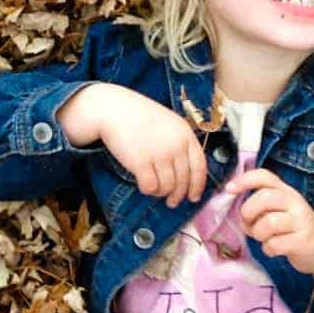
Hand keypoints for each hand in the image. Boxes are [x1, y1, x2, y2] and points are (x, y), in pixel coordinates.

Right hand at [57, 83, 206, 207]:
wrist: (114, 110)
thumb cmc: (139, 116)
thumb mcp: (168, 123)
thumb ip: (179, 143)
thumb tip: (185, 173)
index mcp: (185, 134)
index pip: (199, 167)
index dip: (197, 185)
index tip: (194, 197)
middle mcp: (176, 145)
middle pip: (183, 180)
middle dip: (178, 195)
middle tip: (172, 202)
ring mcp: (159, 154)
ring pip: (167, 186)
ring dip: (161, 192)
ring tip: (154, 190)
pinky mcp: (141, 162)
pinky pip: (150, 187)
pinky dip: (148, 190)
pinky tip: (143, 186)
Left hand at [226, 168, 313, 271]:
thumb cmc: (293, 229)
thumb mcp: (279, 211)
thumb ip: (260, 206)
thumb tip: (237, 211)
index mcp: (286, 192)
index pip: (264, 176)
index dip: (244, 180)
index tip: (228, 189)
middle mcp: (295, 202)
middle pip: (264, 198)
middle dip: (248, 212)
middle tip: (249, 224)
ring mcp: (301, 221)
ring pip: (268, 223)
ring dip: (258, 234)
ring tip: (264, 238)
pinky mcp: (303, 241)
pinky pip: (274, 244)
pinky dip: (268, 249)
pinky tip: (274, 249)